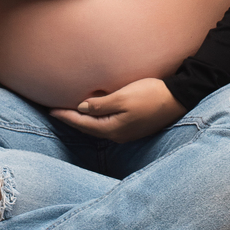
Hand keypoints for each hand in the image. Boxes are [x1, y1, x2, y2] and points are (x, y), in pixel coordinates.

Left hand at [51, 78, 183, 141]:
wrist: (178, 98)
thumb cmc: (151, 95)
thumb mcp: (123, 97)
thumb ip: (100, 104)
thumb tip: (81, 108)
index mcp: (113, 129)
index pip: (82, 123)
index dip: (66, 116)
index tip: (51, 110)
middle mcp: (118, 135)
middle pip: (89, 128)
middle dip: (72, 120)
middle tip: (56, 111)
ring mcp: (127, 132)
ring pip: (99, 127)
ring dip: (84, 120)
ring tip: (72, 112)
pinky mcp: (134, 126)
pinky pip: (109, 124)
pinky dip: (97, 119)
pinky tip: (95, 113)